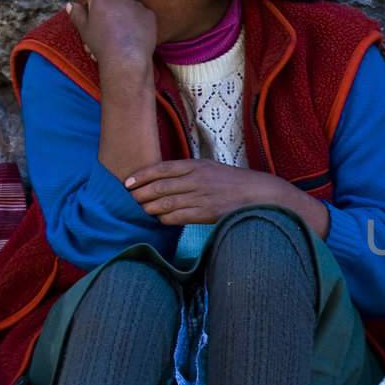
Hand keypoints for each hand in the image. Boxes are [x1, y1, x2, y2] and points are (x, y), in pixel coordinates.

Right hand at [67, 0, 156, 72]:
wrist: (126, 58)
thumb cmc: (101, 44)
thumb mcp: (83, 29)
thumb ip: (76, 13)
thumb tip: (71, 4)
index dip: (92, 9)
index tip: (94, 22)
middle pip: (111, 0)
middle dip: (108, 11)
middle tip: (106, 29)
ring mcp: (137, 4)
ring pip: (127, 6)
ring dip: (123, 15)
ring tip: (120, 34)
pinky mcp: (150, 14)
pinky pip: (141, 15)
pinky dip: (137, 22)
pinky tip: (133, 35)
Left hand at [125, 159, 295, 225]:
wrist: (258, 193)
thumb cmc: (232, 181)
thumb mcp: (210, 167)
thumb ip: (188, 171)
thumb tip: (163, 179)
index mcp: (196, 165)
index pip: (161, 168)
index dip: (141, 175)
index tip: (127, 182)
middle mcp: (196, 180)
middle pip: (159, 187)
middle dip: (140, 194)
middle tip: (129, 199)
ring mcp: (201, 197)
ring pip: (165, 203)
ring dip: (150, 208)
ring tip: (141, 210)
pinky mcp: (206, 213)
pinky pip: (178, 217)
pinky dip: (165, 218)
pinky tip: (160, 219)